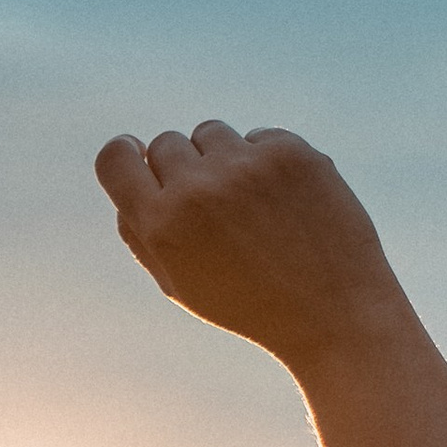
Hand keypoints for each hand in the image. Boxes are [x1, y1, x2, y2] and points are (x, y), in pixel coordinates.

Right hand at [93, 121, 411, 375]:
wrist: (333, 313)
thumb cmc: (248, 304)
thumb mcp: (179, 283)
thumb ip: (142, 232)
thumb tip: (130, 174)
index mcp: (162, 225)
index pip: (114, 158)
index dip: (123, 156)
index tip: (138, 159)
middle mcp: (198, 188)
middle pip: (165, 144)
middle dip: (180, 169)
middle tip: (210, 208)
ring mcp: (246, 165)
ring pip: (210, 133)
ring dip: (220, 159)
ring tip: (247, 205)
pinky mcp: (290, 151)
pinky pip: (257, 137)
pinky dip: (264, 162)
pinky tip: (283, 202)